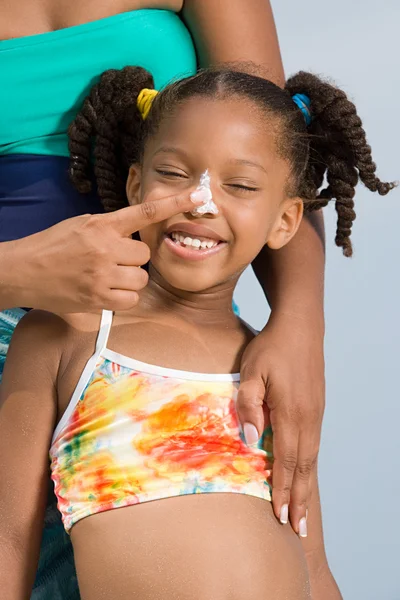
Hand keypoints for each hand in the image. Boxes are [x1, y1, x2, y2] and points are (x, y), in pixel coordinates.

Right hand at [4, 193, 201, 312]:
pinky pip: (130, 300)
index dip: (176, 203)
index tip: (200, 194)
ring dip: (129, 280)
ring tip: (107, 277)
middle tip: (113, 260)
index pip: (146, 211)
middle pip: (146, 256)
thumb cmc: (53, 246)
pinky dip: (123, 298)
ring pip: (140, 279)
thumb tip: (136, 233)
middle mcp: (105, 249)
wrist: (23, 271)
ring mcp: (102, 275)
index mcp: (102, 225)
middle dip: (134, 260)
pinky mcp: (98, 299)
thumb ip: (111, 228)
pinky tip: (107, 292)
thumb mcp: (82, 225)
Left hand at [236, 310, 324, 536]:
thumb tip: (251, 442)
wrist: (301, 326)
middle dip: (300, 499)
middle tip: (299, 529)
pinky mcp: (316, 407)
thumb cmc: (271, 347)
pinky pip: (313, 444)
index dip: (284, 490)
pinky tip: (305, 474)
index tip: (282, 517)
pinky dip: (309, 466)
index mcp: (291, 413)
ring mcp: (316, 413)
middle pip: (304, 466)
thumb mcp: (251, 372)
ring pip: (312, 457)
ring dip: (307, 485)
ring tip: (304, 511)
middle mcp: (309, 418)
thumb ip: (248, 405)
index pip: (288, 460)